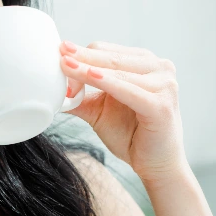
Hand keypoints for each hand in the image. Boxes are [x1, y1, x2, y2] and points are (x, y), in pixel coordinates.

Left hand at [59, 40, 188, 186]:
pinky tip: (90, 76)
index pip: (104, 51)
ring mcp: (164, 84)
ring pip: (116, 70)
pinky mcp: (162, 104)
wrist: (155, 165)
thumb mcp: (97, 110)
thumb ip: (79, 96)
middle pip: (110, 56)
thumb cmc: (130, 134)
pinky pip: (128, 90)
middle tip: (58, 58)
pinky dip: (108, 83)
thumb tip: (52, 88)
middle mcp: (158, 67)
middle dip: (81, 58)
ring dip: (87, 70)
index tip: (59, 59)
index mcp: (143, 63)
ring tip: (65, 68)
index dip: (80, 55)